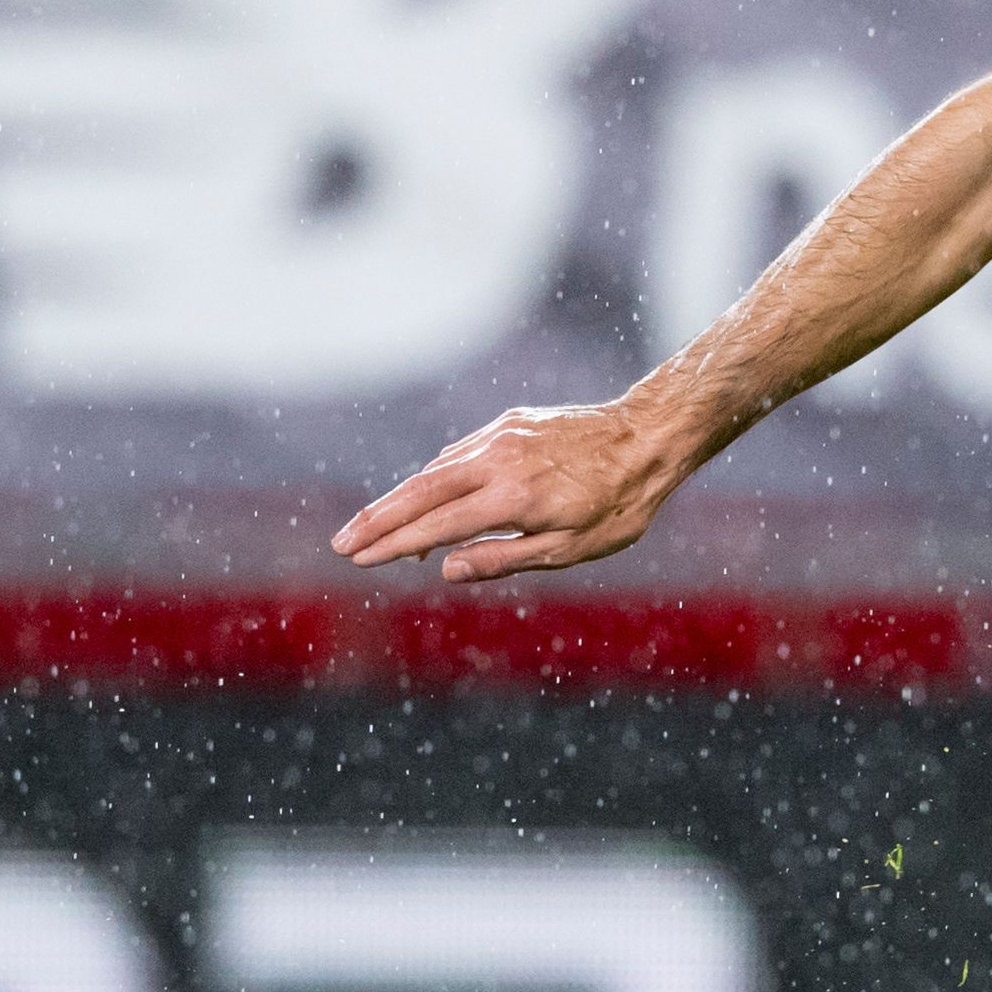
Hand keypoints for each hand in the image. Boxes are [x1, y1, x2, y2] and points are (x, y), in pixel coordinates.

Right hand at [333, 396, 700, 584]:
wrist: (650, 436)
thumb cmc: (619, 504)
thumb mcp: (570, 549)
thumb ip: (503, 558)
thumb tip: (445, 568)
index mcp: (512, 498)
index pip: (436, 527)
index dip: (393, 546)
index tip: (360, 560)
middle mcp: (498, 460)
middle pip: (418, 492)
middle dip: (376, 519)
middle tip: (342, 544)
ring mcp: (500, 436)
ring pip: (435, 470)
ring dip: (401, 498)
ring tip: (373, 529)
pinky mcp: (509, 422)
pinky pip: (459, 454)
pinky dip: (434, 477)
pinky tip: (424, 496)